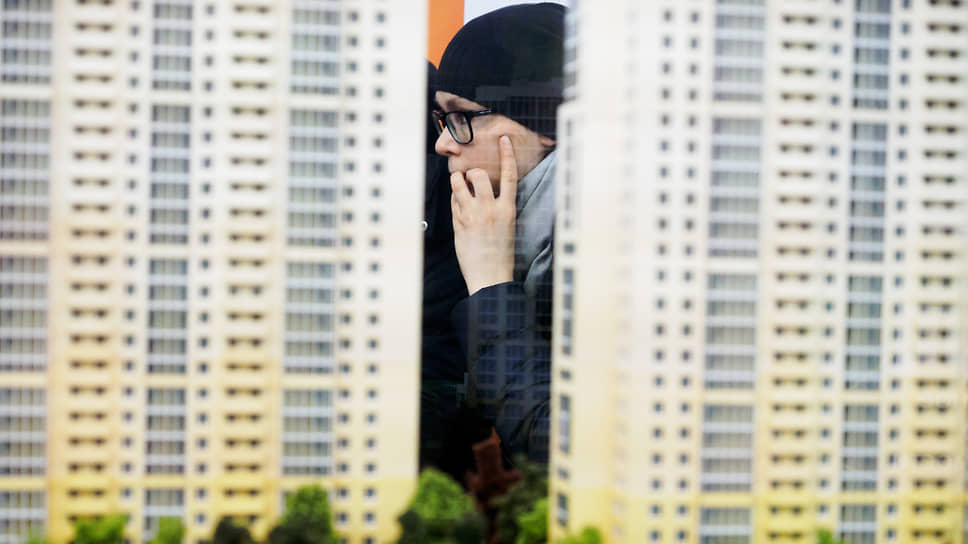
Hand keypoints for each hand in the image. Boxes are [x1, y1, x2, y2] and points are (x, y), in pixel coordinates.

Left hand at [451, 135, 517, 294]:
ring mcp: (472, 215)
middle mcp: (490, 209)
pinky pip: (453, 201)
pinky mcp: (458, 223)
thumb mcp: (508, 226)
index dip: (507, 154)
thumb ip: (499, 206)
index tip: (503, 140)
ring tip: (459, 185)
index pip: (509, 175)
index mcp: (507, 209)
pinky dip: (454, 199)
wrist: (490, 275)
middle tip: (471, 178)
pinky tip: (458, 206)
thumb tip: (488, 190)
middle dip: (472, 172)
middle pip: (479, 174)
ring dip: (457, 180)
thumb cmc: (501, 253)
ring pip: (459, 184)